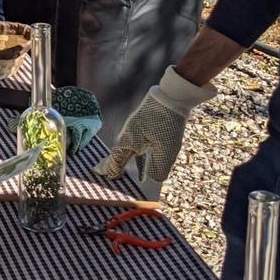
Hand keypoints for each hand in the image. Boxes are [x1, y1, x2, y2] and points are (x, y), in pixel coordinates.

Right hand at [95, 66, 213, 185]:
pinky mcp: (141, 126)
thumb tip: (155, 180)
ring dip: (125, 164)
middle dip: (114, 169)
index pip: (114, 163)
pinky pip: (134, 146)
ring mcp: (133, 130)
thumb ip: (159, 168)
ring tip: (126, 176)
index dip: (111, 173)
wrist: (171, 96)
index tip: (108, 182)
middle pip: (117, 157)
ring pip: (125, 151)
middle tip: (107, 179)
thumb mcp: (167, 149)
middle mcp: (126, 136)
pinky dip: (136, 158)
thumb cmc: (167, 123)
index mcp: (127, 142)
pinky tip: (144, 169)